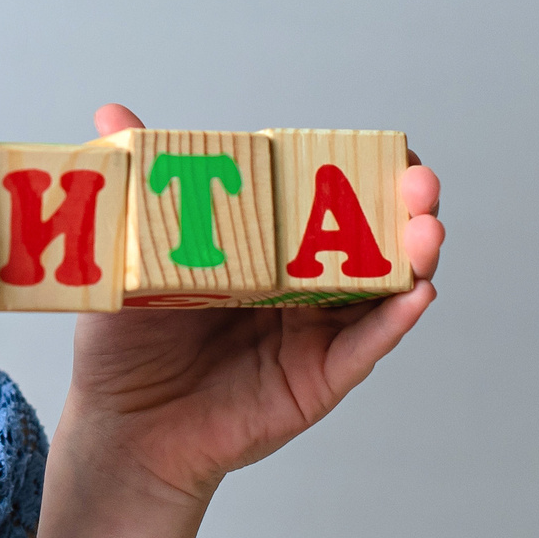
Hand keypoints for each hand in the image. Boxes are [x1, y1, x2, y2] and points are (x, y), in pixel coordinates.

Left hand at [63, 105, 444, 508]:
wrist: (119, 427)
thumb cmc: (125, 345)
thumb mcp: (129, 254)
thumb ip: (139, 187)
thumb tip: (112, 110)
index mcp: (266, 251)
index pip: (328, 202)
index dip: (365, 173)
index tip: (386, 147)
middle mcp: (302, 288)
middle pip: (374, 239)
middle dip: (406, 206)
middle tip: (417, 184)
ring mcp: (317, 334)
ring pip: (385, 289)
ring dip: (416, 256)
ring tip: (426, 230)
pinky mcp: (319, 379)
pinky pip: (366, 347)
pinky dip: (395, 320)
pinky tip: (417, 293)